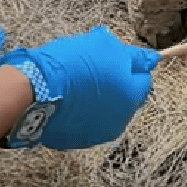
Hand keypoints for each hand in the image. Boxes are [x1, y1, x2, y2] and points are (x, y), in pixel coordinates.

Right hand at [0, 24, 157, 148]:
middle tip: (92, 68)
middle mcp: (120, 119)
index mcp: (130, 96)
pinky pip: (85, 122)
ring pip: (106, 111)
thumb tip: (152, 59)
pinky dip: (81, 112)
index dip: (129, 65)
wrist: (34, 89)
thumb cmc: (70, 63)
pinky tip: (66, 99)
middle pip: (126, 98)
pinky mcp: (76, 141)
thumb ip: (131, 56)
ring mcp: (98, 133)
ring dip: (99, 99)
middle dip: (116, 84)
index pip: (143, 79)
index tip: (113, 58)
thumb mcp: (102, 46)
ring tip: (76, 84)